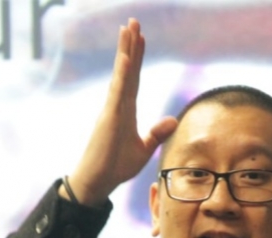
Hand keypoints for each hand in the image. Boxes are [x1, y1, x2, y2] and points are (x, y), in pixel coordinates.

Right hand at [65, 19, 177, 205]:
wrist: (98, 181)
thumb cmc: (115, 166)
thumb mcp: (143, 149)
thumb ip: (156, 134)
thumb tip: (172, 120)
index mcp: (125, 110)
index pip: (133, 78)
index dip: (137, 57)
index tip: (141, 37)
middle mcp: (117, 105)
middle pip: (127, 70)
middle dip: (131, 45)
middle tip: (133, 21)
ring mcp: (112, 109)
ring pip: (121, 75)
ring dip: (125, 51)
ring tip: (128, 28)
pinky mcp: (108, 118)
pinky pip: (117, 93)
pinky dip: (122, 75)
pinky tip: (125, 58)